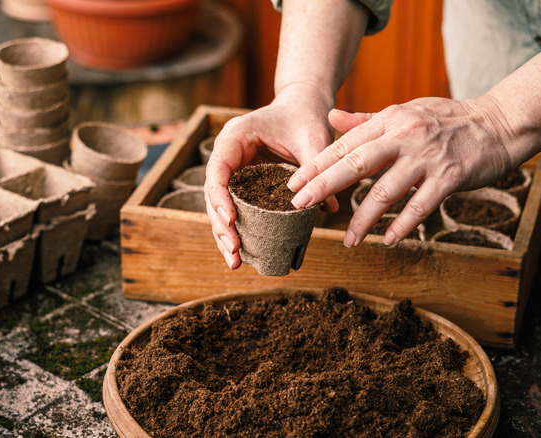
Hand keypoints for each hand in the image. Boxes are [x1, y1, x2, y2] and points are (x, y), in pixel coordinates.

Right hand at [205, 83, 339, 268]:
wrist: (302, 107)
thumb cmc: (305, 116)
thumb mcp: (313, 137)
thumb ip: (317, 167)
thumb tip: (327, 206)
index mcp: (234, 137)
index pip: (217, 170)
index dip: (220, 196)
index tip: (231, 219)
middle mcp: (227, 155)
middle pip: (213, 195)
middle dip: (221, 225)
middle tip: (234, 249)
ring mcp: (232, 171)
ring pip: (219, 207)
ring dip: (224, 235)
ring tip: (235, 261)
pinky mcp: (242, 184)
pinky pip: (234, 210)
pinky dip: (237, 231)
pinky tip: (242, 254)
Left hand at [287, 95, 516, 246]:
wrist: (500, 122)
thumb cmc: (447, 119)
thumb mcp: (404, 111)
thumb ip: (365, 120)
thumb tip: (330, 117)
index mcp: (389, 120)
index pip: (344, 144)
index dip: (316, 165)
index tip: (293, 183)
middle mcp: (404, 136)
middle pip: (355, 164)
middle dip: (324, 186)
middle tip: (299, 206)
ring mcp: (427, 157)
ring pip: (385, 191)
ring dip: (363, 219)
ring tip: (348, 240)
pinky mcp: (450, 176)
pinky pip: (421, 206)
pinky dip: (403, 225)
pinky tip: (389, 239)